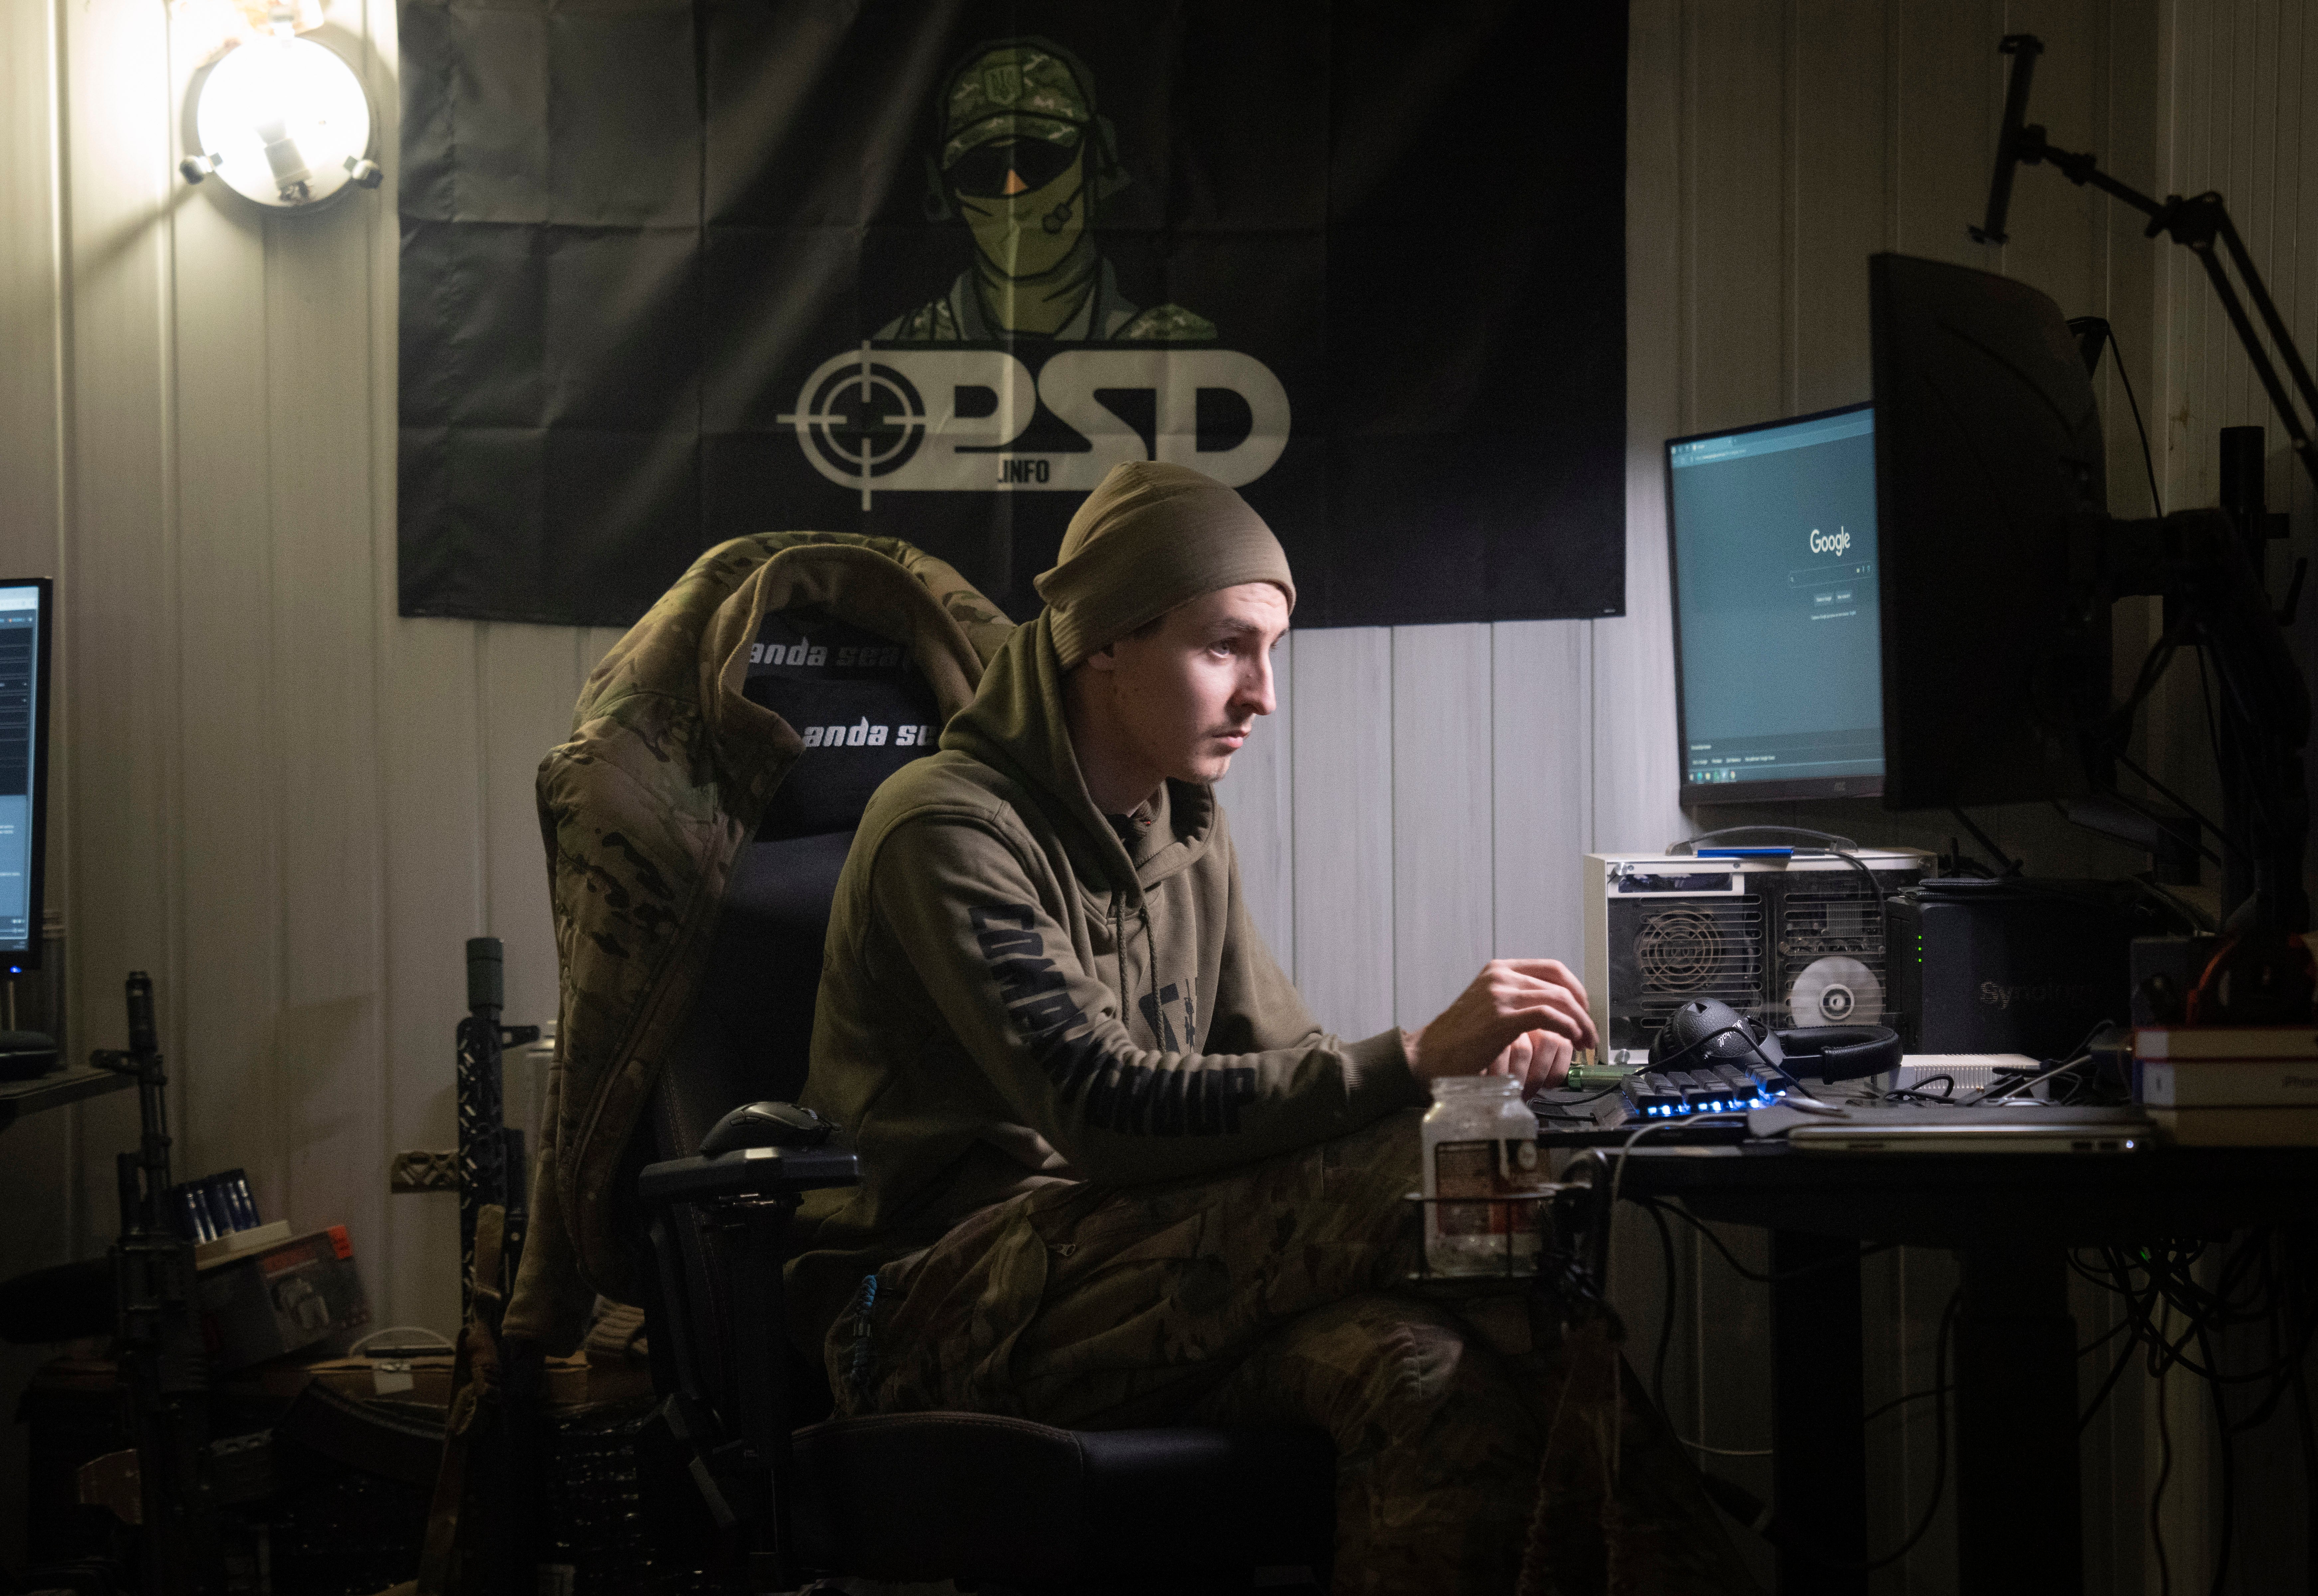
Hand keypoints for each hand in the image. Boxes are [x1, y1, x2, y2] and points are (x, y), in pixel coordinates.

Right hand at [1402, 958, 1596, 1091]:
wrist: (1428, 1055)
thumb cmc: (1458, 1039)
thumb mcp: (1488, 1007)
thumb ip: (1516, 1000)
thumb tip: (1554, 1010)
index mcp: (1499, 970)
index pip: (1552, 968)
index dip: (1577, 988)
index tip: (1585, 1009)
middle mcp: (1500, 977)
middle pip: (1560, 984)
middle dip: (1583, 1010)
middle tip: (1591, 1032)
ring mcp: (1500, 995)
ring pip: (1558, 999)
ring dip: (1580, 1022)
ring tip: (1585, 1041)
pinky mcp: (1501, 1018)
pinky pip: (1547, 1016)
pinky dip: (1567, 1027)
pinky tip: (1572, 1039)